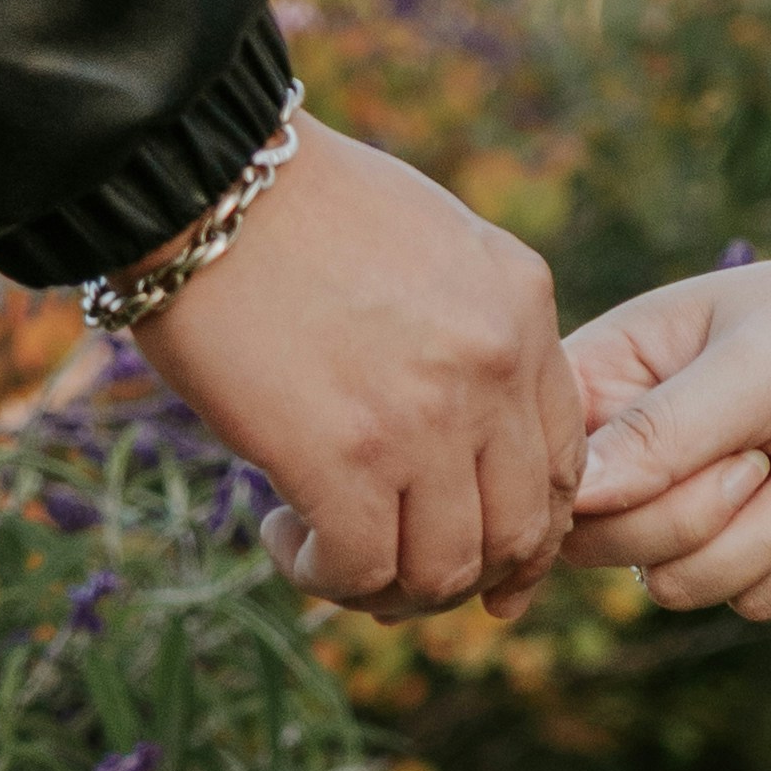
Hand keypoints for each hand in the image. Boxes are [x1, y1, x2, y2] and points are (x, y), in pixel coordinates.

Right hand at [131, 115, 585, 623]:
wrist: (206, 180)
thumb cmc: (296, 208)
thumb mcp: (431, 245)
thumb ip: (467, 329)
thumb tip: (461, 434)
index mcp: (522, 307)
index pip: (563, 461)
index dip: (526, 533)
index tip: (479, 560)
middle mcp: (492, 367)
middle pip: (517, 533)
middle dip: (461, 577)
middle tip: (394, 570)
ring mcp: (426, 419)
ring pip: (445, 572)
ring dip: (386, 589)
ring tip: (329, 554)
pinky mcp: (346, 460)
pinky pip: (361, 572)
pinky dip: (324, 578)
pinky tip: (281, 535)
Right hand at [565, 177, 770, 621]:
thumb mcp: (760, 365)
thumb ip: (664, 431)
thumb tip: (575, 497)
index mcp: (617, 375)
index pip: (549, 464)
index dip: (575, 497)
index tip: (631, 487)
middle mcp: (646, 449)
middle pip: (603, 543)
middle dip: (693, 517)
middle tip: (760, 459)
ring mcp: (702, 507)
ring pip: (675, 587)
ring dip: (760, 540)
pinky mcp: (764, 551)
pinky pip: (748, 603)